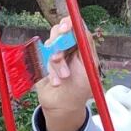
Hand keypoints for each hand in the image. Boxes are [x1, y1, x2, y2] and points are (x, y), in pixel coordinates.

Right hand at [35, 16, 97, 130]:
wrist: (63, 106)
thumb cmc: (80, 89)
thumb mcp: (89, 67)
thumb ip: (86, 46)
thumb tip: (82, 28)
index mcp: (81, 46)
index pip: (76, 27)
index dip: (70, 24)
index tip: (65, 28)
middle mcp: (67, 47)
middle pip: (59, 31)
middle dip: (59, 44)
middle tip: (60, 56)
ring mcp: (54, 53)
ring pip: (50, 45)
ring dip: (56, 62)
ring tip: (63, 77)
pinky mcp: (42, 61)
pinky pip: (41, 57)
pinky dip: (48, 70)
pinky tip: (55, 81)